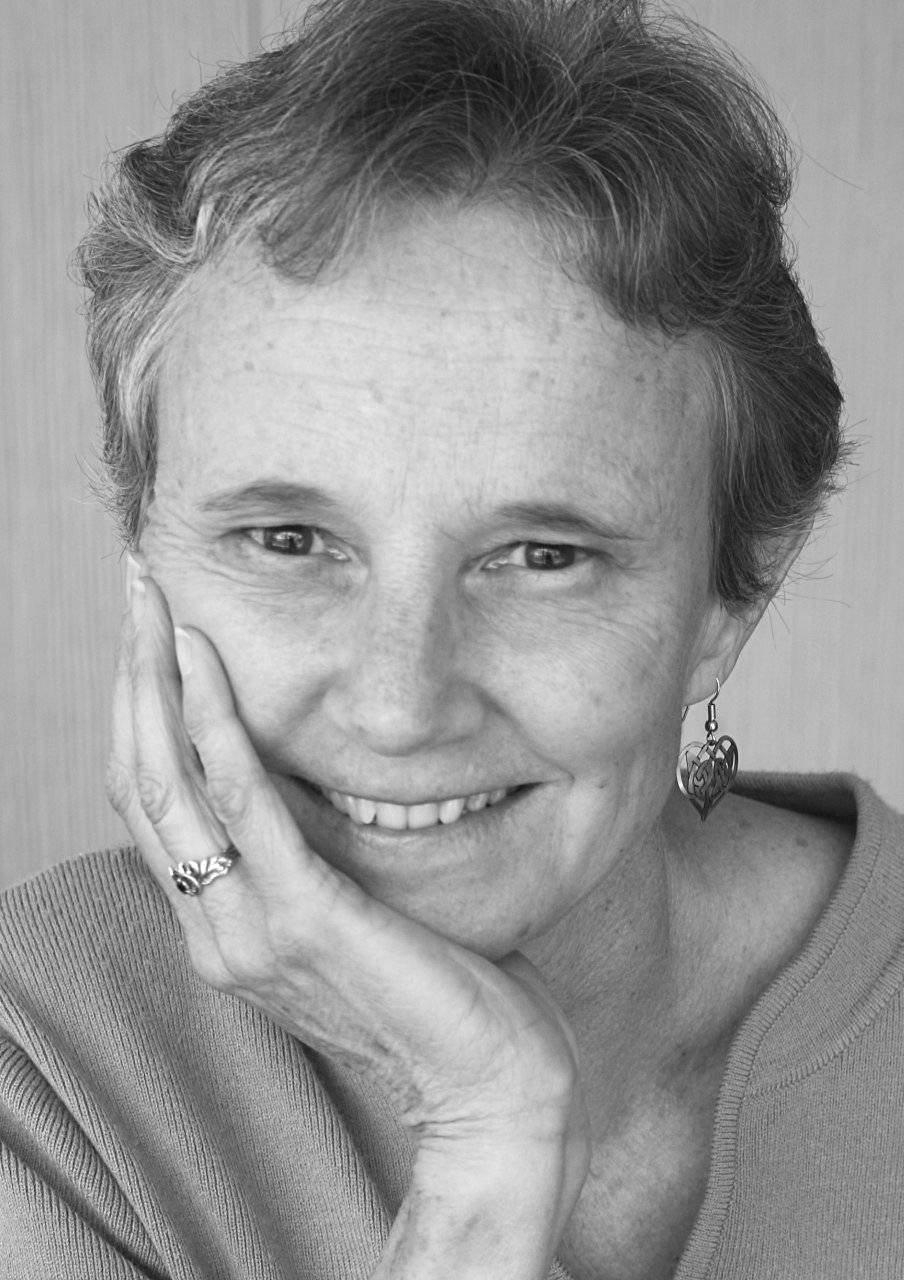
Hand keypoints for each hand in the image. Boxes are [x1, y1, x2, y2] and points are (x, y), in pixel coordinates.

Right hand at [107, 563, 589, 1278]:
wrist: (492, 1091)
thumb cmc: (444, 997)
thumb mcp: (361, 916)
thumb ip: (321, 860)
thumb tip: (328, 789)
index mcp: (226, 924)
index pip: (155, 801)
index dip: (140, 711)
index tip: (151, 630)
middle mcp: (216, 927)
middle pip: (140, 780)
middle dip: (130, 674)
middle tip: (135, 586)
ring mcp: (249, 929)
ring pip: (168, 784)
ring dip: (153, 682)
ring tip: (151, 601)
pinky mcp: (302, 919)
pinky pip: (242, 807)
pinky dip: (215, 727)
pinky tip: (202, 664)